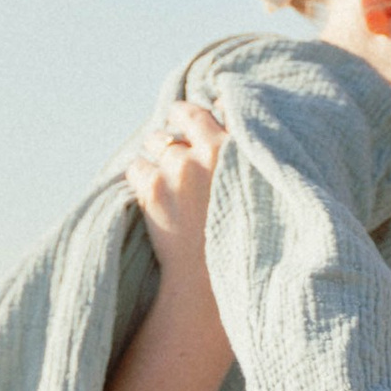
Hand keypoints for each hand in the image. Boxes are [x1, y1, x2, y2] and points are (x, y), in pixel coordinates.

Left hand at [127, 100, 225, 272]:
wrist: (209, 284)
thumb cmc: (238, 239)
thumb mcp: (254, 189)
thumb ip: (240, 150)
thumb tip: (218, 106)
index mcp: (241, 149)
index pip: (220, 106)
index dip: (207, 112)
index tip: (198, 119)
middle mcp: (211, 151)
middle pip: (183, 116)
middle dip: (176, 123)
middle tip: (174, 142)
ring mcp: (180, 167)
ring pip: (156, 140)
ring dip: (157, 152)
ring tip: (165, 178)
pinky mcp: (153, 187)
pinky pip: (136, 166)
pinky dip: (140, 178)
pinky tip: (153, 197)